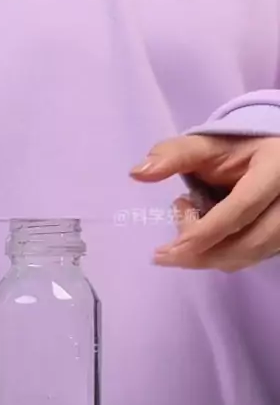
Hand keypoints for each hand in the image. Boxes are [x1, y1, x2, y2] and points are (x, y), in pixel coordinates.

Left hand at [130, 135, 279, 271]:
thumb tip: (137, 172)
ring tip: (185, 228)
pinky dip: (220, 257)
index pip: (242, 207)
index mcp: (275, 168)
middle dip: (201, 253)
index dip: (205, 231)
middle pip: (248, 242)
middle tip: (164, 251)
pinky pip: (251, 259)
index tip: (170, 247)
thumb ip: (174, 155)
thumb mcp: (208, 145)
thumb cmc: (236, 151)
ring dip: (208, 256)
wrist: (270, 158)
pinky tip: (200, 242)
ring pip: (250, 256)